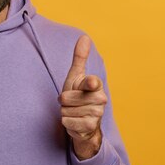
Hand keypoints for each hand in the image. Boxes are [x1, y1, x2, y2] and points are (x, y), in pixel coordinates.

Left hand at [59, 35, 106, 159]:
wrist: (83, 122)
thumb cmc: (77, 95)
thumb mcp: (76, 76)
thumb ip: (80, 57)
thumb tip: (85, 37)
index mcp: (96, 85)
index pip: (91, 82)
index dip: (89, 83)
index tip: (91, 83)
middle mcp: (100, 99)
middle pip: (67, 98)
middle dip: (64, 101)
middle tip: (71, 102)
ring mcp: (96, 114)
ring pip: (66, 110)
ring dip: (65, 112)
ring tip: (73, 111)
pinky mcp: (90, 127)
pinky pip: (66, 121)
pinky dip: (66, 122)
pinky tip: (74, 122)